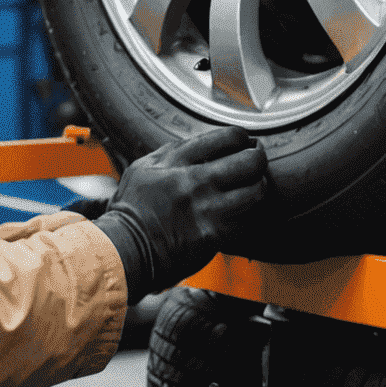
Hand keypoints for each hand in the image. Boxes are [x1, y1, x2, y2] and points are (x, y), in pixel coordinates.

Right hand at [94, 127, 267, 302]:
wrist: (126, 250)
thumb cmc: (132, 210)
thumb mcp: (143, 168)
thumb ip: (173, 153)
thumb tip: (204, 142)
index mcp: (176, 163)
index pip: (223, 138)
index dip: (240, 136)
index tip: (243, 140)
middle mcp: (194, 184)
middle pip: (247, 161)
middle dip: (258, 157)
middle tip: (256, 159)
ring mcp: (206, 211)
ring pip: (254, 191)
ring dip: (259, 186)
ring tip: (255, 184)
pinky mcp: (213, 237)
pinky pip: (246, 220)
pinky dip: (250, 214)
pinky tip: (244, 210)